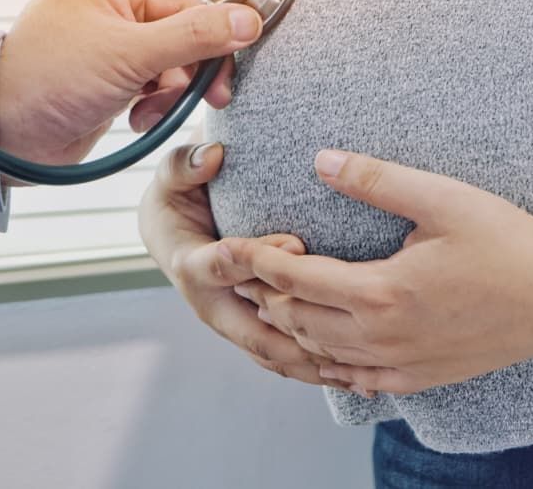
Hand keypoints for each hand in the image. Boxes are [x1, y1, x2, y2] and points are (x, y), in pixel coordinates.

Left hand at [0, 0, 276, 180]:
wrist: (4, 135)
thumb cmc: (47, 78)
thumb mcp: (129, 55)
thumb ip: (194, 37)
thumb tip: (249, 22)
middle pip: (189, 8)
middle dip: (207, 48)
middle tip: (224, 83)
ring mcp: (118, 35)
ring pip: (181, 47)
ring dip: (185, 80)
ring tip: (177, 105)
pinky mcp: (119, 71)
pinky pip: (163, 75)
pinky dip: (163, 98)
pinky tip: (144, 117)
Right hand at [139, 141, 350, 389]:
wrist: (173, 233)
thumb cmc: (176, 198)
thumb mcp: (172, 176)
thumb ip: (185, 163)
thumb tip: (212, 155)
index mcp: (190, 266)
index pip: (220, 267)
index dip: (255, 258)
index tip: (294, 243)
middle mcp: (211, 305)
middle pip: (254, 331)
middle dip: (299, 334)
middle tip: (344, 329)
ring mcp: (232, 324)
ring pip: (273, 354)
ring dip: (314, 364)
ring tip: (359, 369)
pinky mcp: (251, 333)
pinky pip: (284, 359)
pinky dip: (316, 369)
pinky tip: (356, 377)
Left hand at [220, 150, 532, 395]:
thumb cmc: (507, 241)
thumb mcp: (441, 199)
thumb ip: (375, 179)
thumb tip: (321, 159)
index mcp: (380, 292)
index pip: (296, 280)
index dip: (259, 261)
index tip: (235, 245)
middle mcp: (382, 337)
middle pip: (299, 322)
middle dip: (267, 296)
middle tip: (252, 271)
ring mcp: (402, 363)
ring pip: (323, 355)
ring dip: (291, 331)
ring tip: (274, 305)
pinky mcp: (422, 377)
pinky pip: (359, 382)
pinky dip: (329, 366)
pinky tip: (324, 354)